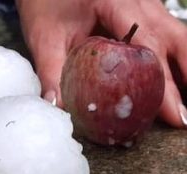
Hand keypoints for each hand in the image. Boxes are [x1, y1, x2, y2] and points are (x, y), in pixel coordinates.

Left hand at [16, 0, 186, 127]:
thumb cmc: (46, 6)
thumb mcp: (44, 38)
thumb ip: (52, 72)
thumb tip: (58, 107)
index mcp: (117, 1)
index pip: (147, 43)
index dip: (162, 81)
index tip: (171, 113)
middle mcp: (140, 1)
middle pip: (175, 39)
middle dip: (182, 79)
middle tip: (182, 118)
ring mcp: (147, 5)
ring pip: (179, 37)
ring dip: (184, 70)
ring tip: (185, 106)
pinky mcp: (145, 14)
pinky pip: (168, 37)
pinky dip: (174, 62)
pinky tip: (176, 86)